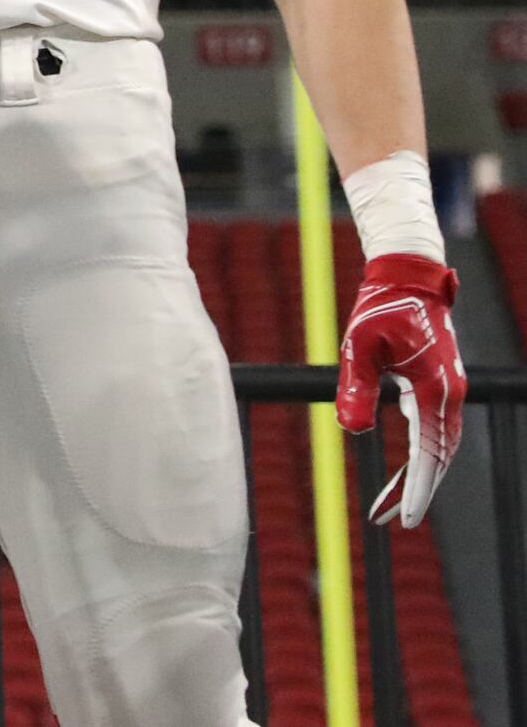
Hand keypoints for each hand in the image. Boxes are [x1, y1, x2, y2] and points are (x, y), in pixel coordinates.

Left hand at [339, 253, 465, 522]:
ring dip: (416, 478)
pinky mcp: (439, 390)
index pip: (429, 452)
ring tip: (386, 508)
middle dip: (415, 492)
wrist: (407, 279)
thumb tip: (352, 429)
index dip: (417, 487)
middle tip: (389, 522)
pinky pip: (432, 434)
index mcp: (435, 390)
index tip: (405, 517)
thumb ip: (355, 386)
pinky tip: (400, 476)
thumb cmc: (381, 308)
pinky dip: (418, 457)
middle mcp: (450, 397)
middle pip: (438, 458)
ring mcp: (448, 394)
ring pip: (437, 449)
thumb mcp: (358, 346)